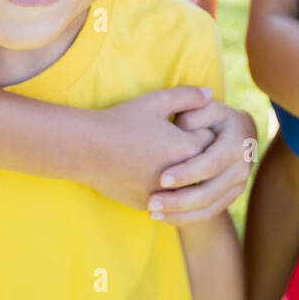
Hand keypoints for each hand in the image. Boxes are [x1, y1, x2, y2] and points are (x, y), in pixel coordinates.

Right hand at [85, 87, 216, 210]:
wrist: (87, 149)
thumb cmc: (122, 121)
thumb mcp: (157, 101)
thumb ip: (187, 96)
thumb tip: (209, 94)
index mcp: (188, 149)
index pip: (211, 141)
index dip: (200, 130)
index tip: (189, 125)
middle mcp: (181, 176)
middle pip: (203, 168)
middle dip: (196, 155)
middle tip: (181, 142)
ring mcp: (164, 195)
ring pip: (187, 189)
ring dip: (184, 177)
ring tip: (170, 160)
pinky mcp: (148, 205)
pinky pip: (167, 202)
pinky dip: (166, 191)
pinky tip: (156, 176)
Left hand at [148, 100, 256, 225]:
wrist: (233, 131)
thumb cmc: (211, 116)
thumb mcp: (203, 107)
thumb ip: (192, 111)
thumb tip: (182, 126)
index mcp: (238, 143)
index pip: (211, 163)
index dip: (187, 173)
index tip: (161, 179)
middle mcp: (242, 168)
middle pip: (209, 192)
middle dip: (179, 201)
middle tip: (151, 203)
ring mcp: (238, 186)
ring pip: (208, 208)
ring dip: (179, 214)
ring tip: (153, 213)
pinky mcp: (229, 198)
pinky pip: (207, 214)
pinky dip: (184, 218)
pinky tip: (162, 217)